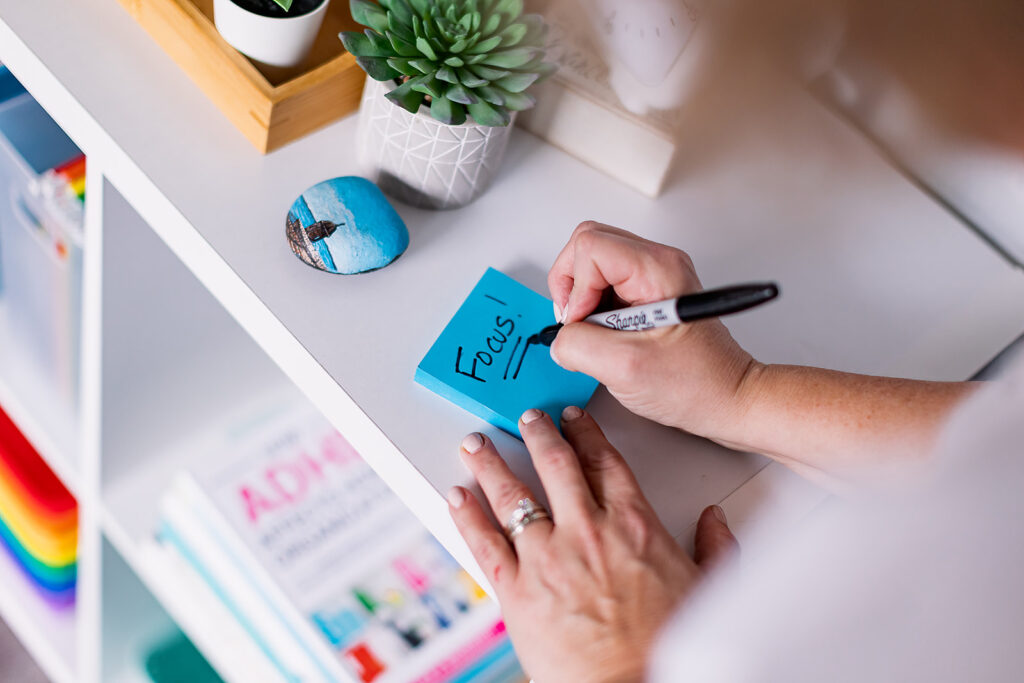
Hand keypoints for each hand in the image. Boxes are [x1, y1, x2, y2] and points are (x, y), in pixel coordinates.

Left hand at [448, 407, 737, 682]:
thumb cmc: (668, 647)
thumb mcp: (709, 588)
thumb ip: (714, 547)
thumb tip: (716, 521)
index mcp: (633, 524)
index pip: (604, 462)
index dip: (586, 433)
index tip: (574, 420)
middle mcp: (586, 531)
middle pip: (556, 465)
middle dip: (539, 433)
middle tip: (528, 418)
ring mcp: (547, 557)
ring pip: (512, 494)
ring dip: (491, 463)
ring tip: (477, 444)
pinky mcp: (517, 589)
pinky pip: (484, 541)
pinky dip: (467, 514)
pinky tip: (457, 495)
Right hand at [547, 222, 757, 442]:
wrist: (727, 399)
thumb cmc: (696, 384)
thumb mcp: (624, 368)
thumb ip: (577, 345)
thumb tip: (559, 337)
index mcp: (658, 268)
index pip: (590, 246)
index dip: (575, 287)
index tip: (582, 324)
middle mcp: (657, 262)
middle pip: (588, 243)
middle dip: (571, 285)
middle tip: (579, 324)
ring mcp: (653, 275)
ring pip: (592, 262)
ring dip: (582, 299)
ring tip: (597, 333)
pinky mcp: (648, 292)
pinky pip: (604, 283)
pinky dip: (594, 308)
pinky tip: (608, 335)